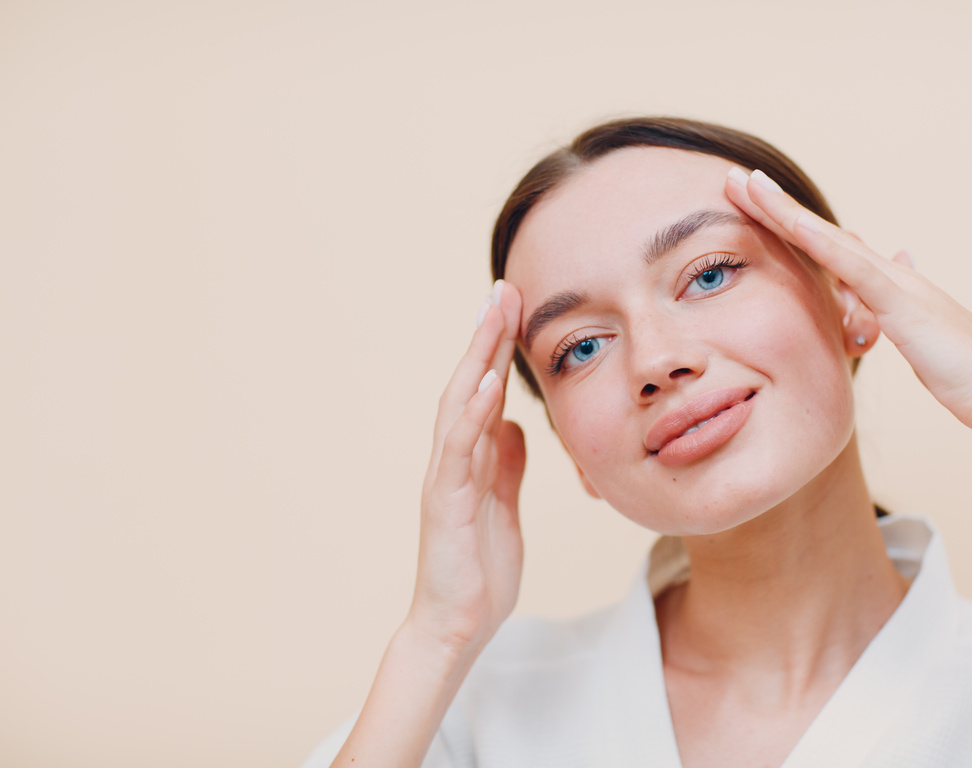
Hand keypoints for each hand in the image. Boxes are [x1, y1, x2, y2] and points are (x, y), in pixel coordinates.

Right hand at [407, 280, 526, 657]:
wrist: (457, 627)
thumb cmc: (479, 571)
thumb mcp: (505, 508)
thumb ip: (506, 465)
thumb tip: (515, 426)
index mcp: (470, 459)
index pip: (484, 391)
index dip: (498, 348)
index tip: (516, 306)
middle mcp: (453, 460)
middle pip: (469, 384)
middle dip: (487, 335)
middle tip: (505, 287)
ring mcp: (446, 479)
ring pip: (458, 405)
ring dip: (477, 357)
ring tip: (494, 313)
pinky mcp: (447, 503)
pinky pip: (458, 450)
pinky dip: (471, 413)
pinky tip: (487, 382)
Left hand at [725, 168, 971, 436]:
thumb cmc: (962, 375)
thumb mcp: (913, 344)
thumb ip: (892, 319)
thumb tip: (875, 302)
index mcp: (888, 287)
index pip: (830, 250)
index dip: (792, 227)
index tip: (757, 206)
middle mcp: (890, 274)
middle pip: (822, 233)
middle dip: (777, 207)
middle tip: (737, 179)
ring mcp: (897, 284)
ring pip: (830, 239)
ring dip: (787, 211)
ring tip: (748, 184)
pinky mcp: (902, 303)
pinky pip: (855, 268)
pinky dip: (824, 243)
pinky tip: (794, 224)